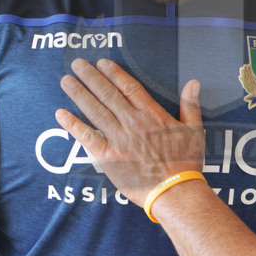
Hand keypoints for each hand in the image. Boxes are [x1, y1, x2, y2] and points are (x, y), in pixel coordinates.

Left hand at [55, 58, 204, 206]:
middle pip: (108, 94)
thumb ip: (190, 105)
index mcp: (152, 115)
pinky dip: (73, 125)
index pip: (129, 87)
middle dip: (91, 77)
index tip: (102, 63)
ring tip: (66, 81)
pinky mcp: (108, 157)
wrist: (175, 192)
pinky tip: (61, 114)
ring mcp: (118, 139)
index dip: (114, 73)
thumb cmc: (186, 163)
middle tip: (77, 64)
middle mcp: (132, 123)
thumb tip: (193, 83)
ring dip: (79, 94)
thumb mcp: (194, 130)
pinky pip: (87, 138)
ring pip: (95, 111)